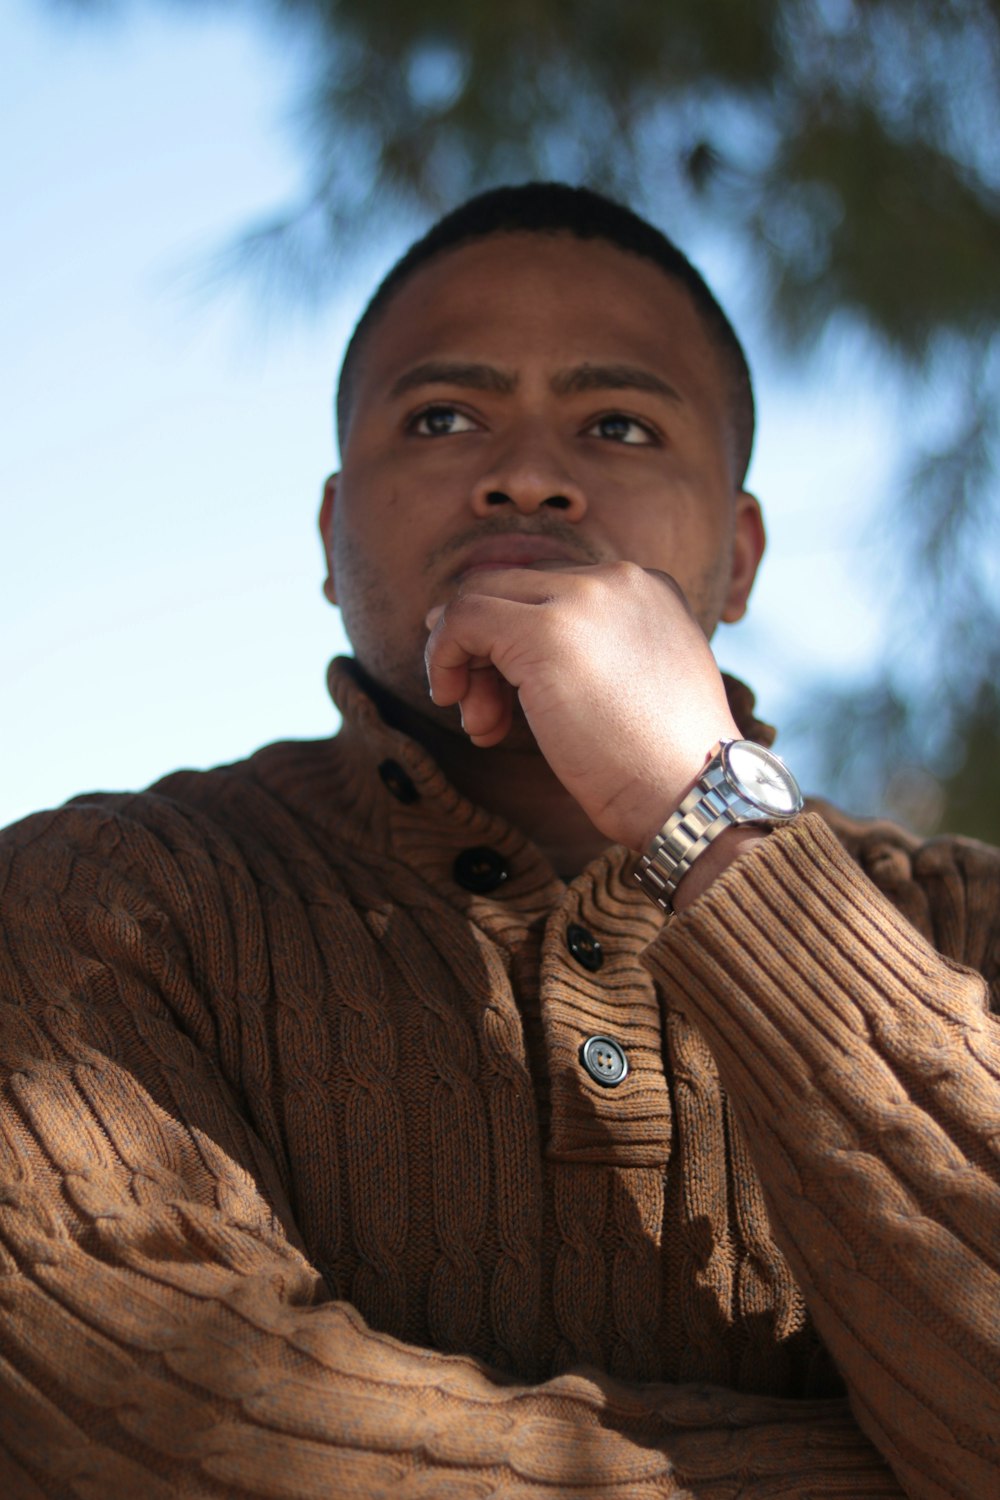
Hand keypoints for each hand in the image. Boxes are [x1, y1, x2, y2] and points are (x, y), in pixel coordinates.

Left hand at [424, 561, 740, 849]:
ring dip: (462, 658)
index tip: (506, 694)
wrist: (689, 793)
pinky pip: (463, 617)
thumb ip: (585, 650)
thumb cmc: (660, 764)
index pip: (551, 589)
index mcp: (646, 588)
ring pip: (480, 595)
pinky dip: (442, 656)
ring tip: (479, 722)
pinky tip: (454, 701)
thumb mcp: (631, 683)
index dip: (515, 639)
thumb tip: (499, 641)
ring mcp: (582, 598)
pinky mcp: (544, 630)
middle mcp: (618, 579)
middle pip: (512, 588)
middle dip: (484, 650)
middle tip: (484, 713)